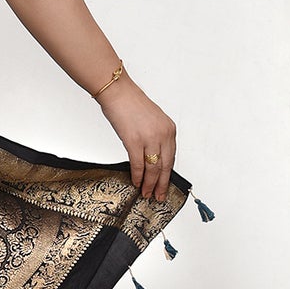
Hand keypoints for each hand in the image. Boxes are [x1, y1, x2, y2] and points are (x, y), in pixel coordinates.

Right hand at [97, 75, 176, 202]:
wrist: (117, 92)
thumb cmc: (130, 104)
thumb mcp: (152, 120)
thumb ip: (156, 137)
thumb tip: (152, 156)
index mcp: (169, 129)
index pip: (171, 158)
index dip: (167, 174)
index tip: (164, 184)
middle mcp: (163, 134)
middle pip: (165, 166)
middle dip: (161, 184)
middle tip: (158, 196)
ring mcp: (149, 138)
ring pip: (153, 168)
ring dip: (149, 183)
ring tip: (146, 193)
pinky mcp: (134, 141)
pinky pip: (138, 164)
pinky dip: (138, 176)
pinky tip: (136, 182)